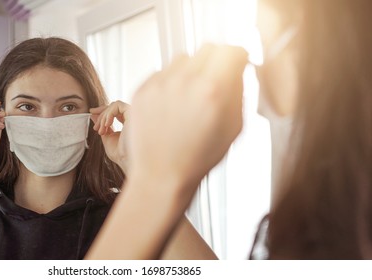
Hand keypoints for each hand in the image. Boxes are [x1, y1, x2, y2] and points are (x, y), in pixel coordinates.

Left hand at [90, 101, 128, 171]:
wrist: (127, 160)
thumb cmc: (120, 154)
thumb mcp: (107, 137)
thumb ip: (102, 125)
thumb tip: (93, 114)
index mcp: (128, 123)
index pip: (115, 111)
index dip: (103, 111)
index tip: (91, 113)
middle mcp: (133, 117)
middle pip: (114, 106)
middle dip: (101, 114)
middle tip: (95, 127)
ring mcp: (134, 115)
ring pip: (115, 105)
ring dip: (104, 116)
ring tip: (101, 131)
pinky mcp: (134, 113)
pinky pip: (118, 105)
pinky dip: (109, 113)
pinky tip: (107, 125)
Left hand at [128, 44, 247, 195]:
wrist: (161, 175)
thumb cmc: (199, 157)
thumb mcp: (234, 127)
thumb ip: (239, 92)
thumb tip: (238, 69)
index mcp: (212, 89)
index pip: (230, 51)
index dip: (238, 56)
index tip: (237, 62)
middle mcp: (184, 81)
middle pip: (207, 49)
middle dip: (216, 60)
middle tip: (216, 78)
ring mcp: (159, 84)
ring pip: (183, 58)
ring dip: (192, 69)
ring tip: (192, 95)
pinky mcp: (141, 90)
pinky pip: (162, 72)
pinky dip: (171, 81)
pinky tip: (173, 104)